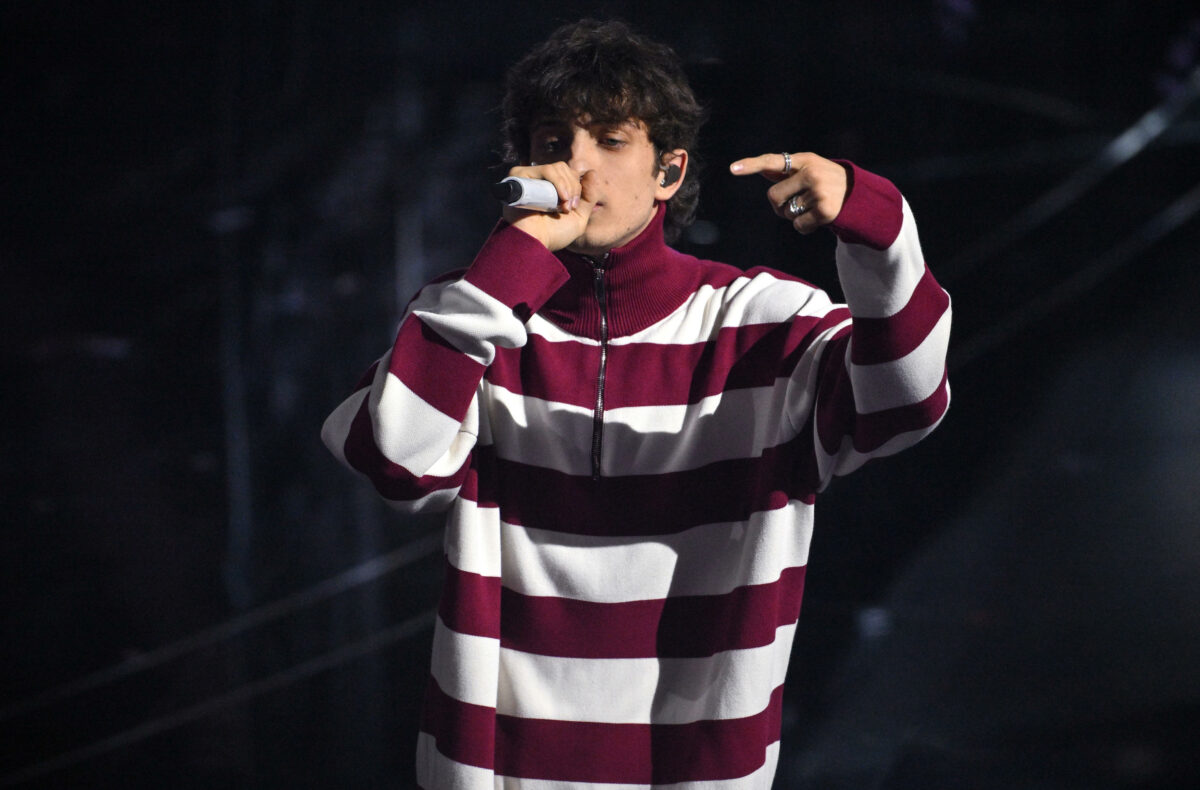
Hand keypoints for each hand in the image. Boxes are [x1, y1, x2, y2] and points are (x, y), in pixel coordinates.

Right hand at [502, 162, 596, 250]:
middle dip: (573, 187)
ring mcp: (529, 177)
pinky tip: (558, 198)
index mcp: (550, 188)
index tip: (573, 207)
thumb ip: (588, 196)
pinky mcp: (520, 176)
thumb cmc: (553, 234)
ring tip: (562, 206)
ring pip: (557, 168)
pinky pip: (546, 169)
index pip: (570, 173)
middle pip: (564, 168)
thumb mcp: (579, 217)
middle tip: (568, 208)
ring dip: (566, 187)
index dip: (576, 187)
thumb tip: (593, 172)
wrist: (534, 242)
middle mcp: (539, 181)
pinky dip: (558, 182)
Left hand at [730, 152, 846, 234]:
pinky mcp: (825, 210)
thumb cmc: (827, 181)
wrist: (858, 194)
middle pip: (774, 197)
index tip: (732, 169)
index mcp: (804, 160)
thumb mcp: (810, 169)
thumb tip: (762, 168)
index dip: (751, 165)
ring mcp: (818, 192)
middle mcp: (811, 173)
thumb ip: (787, 171)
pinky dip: (805, 227)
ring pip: (787, 213)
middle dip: (781, 205)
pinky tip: (818, 218)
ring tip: (814, 207)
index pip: (772, 161)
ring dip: (796, 215)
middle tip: (797, 203)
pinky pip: (798, 226)